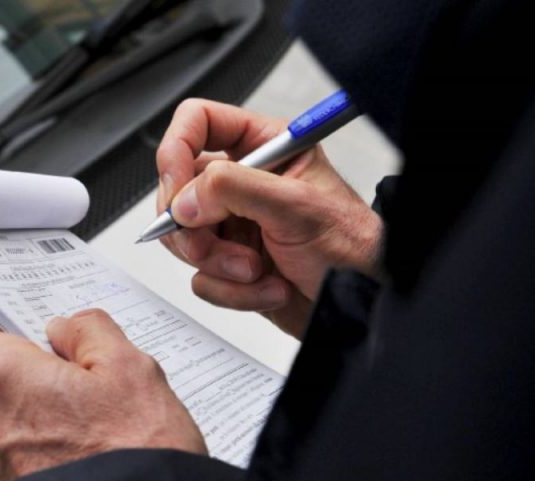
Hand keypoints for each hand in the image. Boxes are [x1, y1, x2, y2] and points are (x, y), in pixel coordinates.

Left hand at [0, 310, 204, 480]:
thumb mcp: (128, 366)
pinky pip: (20, 456)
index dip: (45, 336)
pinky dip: (45, 452)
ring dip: (48, 418)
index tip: (70, 343)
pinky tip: (87, 457)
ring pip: (14, 418)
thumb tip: (68, 327)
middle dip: (48, 378)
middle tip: (98, 391)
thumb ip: (89, 330)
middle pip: (9, 376)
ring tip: (100, 430)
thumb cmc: (131, 457)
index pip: (8, 330)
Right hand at [156, 99, 382, 335]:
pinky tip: (267, 287)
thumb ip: (234, 189)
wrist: (359, 302)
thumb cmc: (349, 246)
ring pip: (184, 239)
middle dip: (196, 229)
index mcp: (263, 147)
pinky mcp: (229, 263)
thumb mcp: (295, 206)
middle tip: (218, 243)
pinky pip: (200, 277)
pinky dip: (231, 291)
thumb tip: (184, 200)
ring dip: (218, 265)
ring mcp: (232, 224)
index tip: (177, 192)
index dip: (175, 151)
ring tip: (257, 269)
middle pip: (178, 190)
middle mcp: (242, 182)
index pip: (198, 123)